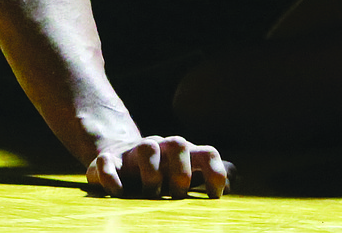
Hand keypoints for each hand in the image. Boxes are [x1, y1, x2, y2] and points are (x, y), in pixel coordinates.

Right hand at [86, 135, 230, 197]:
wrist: (119, 157)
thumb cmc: (161, 172)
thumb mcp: (186, 173)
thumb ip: (209, 173)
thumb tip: (236, 178)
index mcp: (184, 153)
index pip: (207, 152)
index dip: (215, 173)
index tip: (215, 198)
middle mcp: (161, 147)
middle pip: (179, 143)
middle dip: (182, 171)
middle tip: (178, 194)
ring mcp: (134, 152)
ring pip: (146, 148)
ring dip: (151, 174)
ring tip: (150, 195)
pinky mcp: (107, 160)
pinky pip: (105, 162)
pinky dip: (111, 178)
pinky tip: (118, 193)